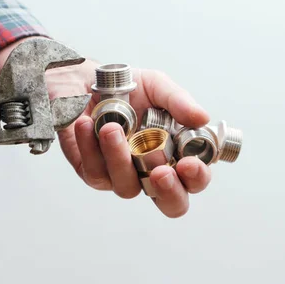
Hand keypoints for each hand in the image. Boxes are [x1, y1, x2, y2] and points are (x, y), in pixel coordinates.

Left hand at [49, 60, 211, 217]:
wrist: (82, 80)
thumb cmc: (125, 88)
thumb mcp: (155, 86)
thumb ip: (178, 101)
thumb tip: (202, 118)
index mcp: (175, 153)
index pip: (194, 179)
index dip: (196, 177)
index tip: (188, 163)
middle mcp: (151, 170)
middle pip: (171, 203)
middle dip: (170, 191)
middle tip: (163, 172)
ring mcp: (122, 175)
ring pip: (127, 187)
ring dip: (120, 159)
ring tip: (111, 127)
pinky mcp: (93, 172)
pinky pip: (95, 172)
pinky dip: (90, 147)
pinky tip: (86, 124)